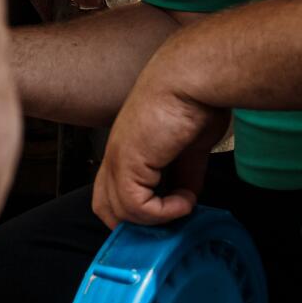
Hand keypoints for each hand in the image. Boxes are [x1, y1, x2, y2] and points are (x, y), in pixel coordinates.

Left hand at [91, 49, 229, 227]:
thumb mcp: (191, 148)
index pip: (114, 193)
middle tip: (172, 218)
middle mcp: (115, 156)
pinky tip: (186, 200)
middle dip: (139, 223)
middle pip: (105, 208)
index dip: (139, 211)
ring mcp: (117, 160)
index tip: (171, 211)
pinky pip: (135, 207)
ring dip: (156, 219)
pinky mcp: (127, 162)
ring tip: (185, 204)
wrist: (194, 79)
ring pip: (118, 213)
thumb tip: (187, 197)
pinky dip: (163, 212)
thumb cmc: (195, 100)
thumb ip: (184, 174)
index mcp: (127, 150)